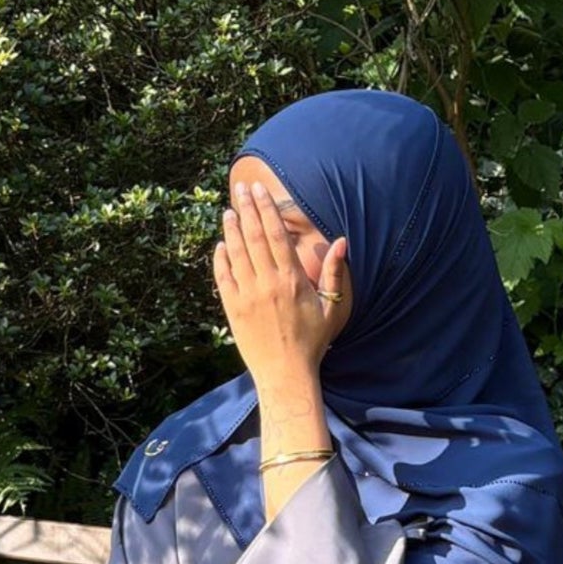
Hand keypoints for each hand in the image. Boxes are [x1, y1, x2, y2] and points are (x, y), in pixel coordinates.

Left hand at [214, 180, 347, 388]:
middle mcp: (267, 283)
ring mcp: (248, 296)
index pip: (275, 234)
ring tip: (229, 210)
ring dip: (231, 229)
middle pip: (253, 236)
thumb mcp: (331, 308)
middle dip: (246, 208)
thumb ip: (333, 273)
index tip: (258, 189)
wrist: (286, 375)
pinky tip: (221, 245)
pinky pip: (223, 277)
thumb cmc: (312, 343)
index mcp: (292, 279)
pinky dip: (221, 258)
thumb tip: (341, 242)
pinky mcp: (233, 310)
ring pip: (236, 253)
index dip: (266, 208)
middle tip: (240, 188)